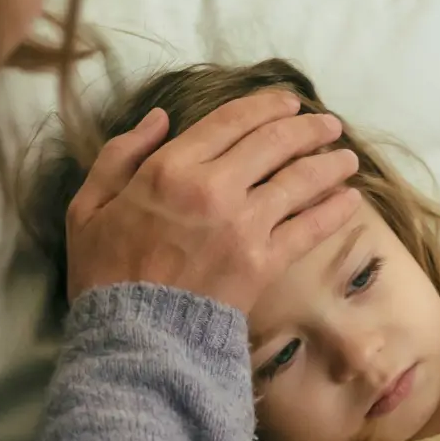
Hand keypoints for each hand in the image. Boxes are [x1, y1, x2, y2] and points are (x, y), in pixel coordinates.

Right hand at [64, 91, 361, 312]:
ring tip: (347, 157)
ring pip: (299, 179)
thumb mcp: (89, 206)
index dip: (266, 106)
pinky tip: (350, 199)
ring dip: (329, 163)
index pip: (230, 120)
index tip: (288, 102)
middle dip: (307, 128)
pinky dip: (333, 210)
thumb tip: (160, 118)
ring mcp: (243, 224)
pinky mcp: (264, 261)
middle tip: (328, 125)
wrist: (134, 338)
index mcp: (170, 168)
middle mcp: (214, 187)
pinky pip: (308, 227)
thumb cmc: (105, 274)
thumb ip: (121, 154)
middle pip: (274, 142)